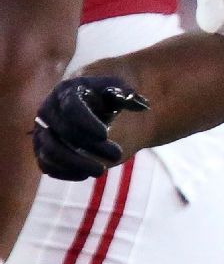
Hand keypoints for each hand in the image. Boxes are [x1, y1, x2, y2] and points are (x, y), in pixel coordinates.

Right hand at [32, 76, 149, 180]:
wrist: (94, 106)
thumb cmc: (108, 96)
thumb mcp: (119, 89)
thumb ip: (127, 94)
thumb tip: (141, 105)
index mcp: (66, 91)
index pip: (71, 107)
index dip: (86, 122)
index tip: (105, 135)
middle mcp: (48, 111)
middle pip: (63, 132)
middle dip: (91, 146)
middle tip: (118, 154)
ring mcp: (43, 131)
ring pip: (51, 152)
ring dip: (76, 163)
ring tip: (101, 170)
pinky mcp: (42, 150)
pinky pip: (47, 165)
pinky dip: (65, 172)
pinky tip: (86, 174)